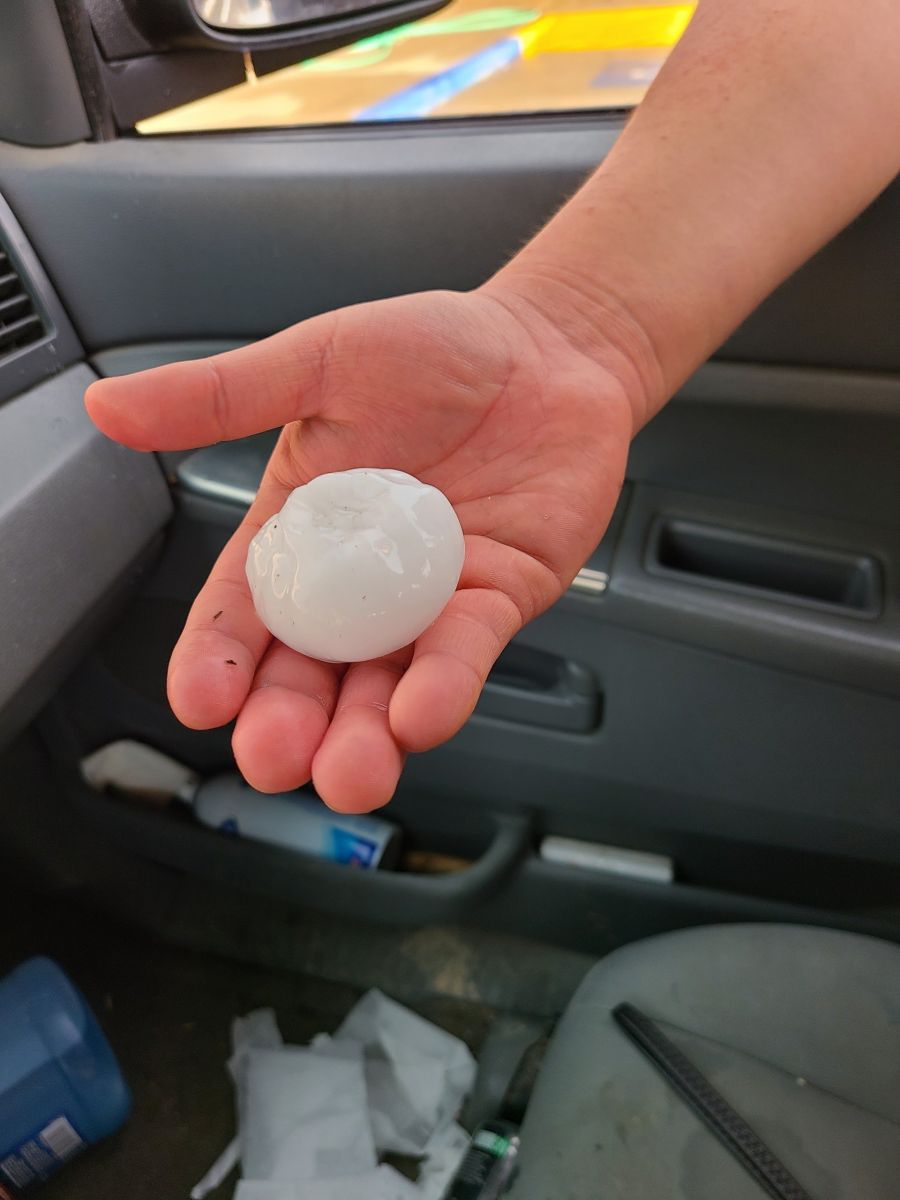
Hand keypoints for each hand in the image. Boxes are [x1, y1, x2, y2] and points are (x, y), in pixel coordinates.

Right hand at [85, 285, 641, 811]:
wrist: (550, 345)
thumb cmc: (435, 348)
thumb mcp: (316, 363)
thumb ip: (218, 397)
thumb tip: (107, 407)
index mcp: (301, 533)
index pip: (246, 611)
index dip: (219, 659)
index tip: (200, 700)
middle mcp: (359, 581)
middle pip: (310, 671)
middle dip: (287, 723)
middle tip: (273, 758)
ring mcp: (428, 598)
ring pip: (386, 684)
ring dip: (364, 736)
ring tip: (348, 775)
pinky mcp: (498, 599)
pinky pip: (467, 652)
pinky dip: (445, 685)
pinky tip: (420, 714)